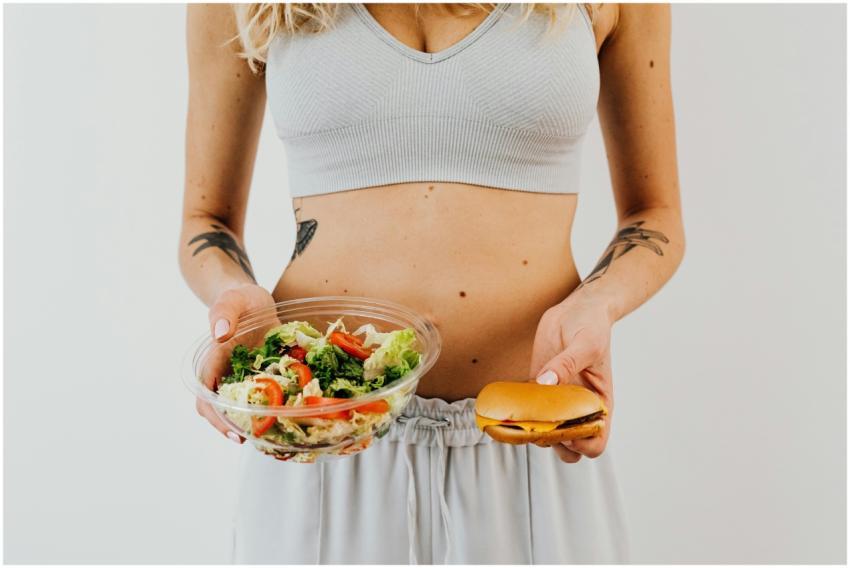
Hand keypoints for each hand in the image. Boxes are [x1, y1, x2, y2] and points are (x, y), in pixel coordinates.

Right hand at [196, 283, 276, 443]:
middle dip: (236, 427)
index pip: (206, 396)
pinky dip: (276, 405)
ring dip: (256, 421)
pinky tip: (292, 413)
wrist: (252, 298)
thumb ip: (224, 313)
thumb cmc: (238, 298)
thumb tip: (221, 333)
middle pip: (222, 410)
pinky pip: (267, 395)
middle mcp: (227, 374)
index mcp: (214, 361)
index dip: (217, 418)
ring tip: (276, 436)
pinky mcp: (264, 375)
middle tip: (259, 440)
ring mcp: (245, 377)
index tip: (234, 432)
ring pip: (245, 407)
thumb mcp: (232, 299)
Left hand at [529, 297, 614, 462]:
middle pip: (568, 446)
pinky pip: (528, 410)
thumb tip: (545, 382)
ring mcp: (557, 400)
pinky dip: (518, 413)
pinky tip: (509, 404)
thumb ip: (566, 364)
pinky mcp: (538, 387)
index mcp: (599, 403)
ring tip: (521, 415)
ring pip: (545, 432)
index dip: (582, 444)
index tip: (566, 430)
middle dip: (553, 442)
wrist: (577, 309)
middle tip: (539, 424)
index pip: (596, 442)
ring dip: (532, 429)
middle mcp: (578, 407)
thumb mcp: (586, 344)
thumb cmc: (592, 326)